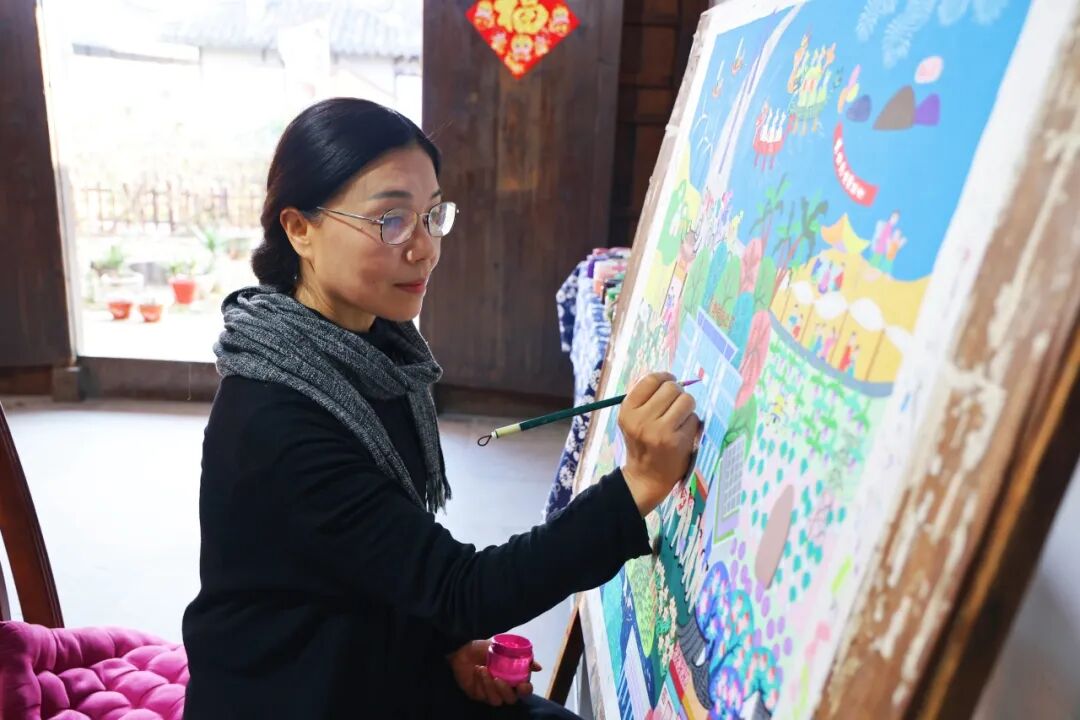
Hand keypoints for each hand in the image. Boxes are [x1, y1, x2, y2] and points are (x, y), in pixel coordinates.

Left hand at [447, 640, 541, 706]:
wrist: (463, 647)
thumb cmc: (484, 647)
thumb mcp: (504, 647)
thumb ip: (522, 656)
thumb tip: (539, 668)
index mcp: (512, 677)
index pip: (524, 690)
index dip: (526, 690)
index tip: (523, 684)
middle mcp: (503, 688)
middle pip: (511, 700)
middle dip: (506, 691)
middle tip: (499, 679)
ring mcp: (490, 693)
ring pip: (497, 700)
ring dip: (490, 686)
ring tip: (484, 669)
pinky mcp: (478, 695)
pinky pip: (483, 695)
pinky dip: (480, 682)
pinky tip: (477, 670)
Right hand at [618, 372, 701, 515]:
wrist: (646, 477)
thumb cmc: (642, 443)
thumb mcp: (633, 419)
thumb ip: (646, 397)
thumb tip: (670, 377)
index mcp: (627, 411)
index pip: (651, 380)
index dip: (664, 377)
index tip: (669, 382)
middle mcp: (641, 420)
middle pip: (671, 388)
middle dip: (678, 393)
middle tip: (676, 404)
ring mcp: (660, 431)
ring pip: (686, 400)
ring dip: (687, 407)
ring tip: (680, 418)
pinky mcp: (677, 441)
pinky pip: (694, 418)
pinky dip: (692, 423)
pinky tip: (683, 433)